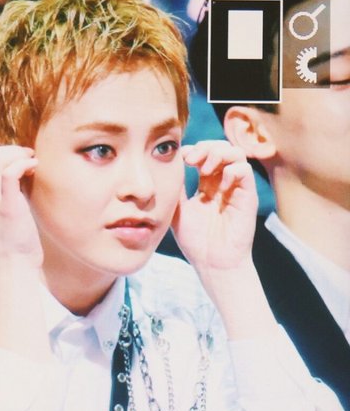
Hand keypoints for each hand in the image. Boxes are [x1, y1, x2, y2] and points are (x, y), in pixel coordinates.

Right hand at [0, 145, 41, 266]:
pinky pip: (10, 171)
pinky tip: (34, 167)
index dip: (5, 153)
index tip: (21, 159)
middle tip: (30, 157)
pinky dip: (23, 163)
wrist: (14, 265)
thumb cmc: (11, 240)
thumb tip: (10, 162)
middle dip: (13, 150)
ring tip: (33, 161)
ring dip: (20, 154)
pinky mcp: (5, 206)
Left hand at [172, 141, 257, 271]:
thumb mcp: (178, 211)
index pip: (205, 154)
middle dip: (205, 147)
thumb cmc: (196, 242)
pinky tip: (219, 185)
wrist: (213, 263)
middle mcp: (223, 183)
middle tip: (191, 159)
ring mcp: (236, 189)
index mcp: (207, 185)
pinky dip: (231, 170)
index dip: (194, 150)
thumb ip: (176, 189)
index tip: (181, 158)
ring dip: (218, 154)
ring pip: (235, 153)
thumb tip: (164, 167)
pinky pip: (245, 170)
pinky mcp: (247, 196)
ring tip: (204, 169)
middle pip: (220, 148)